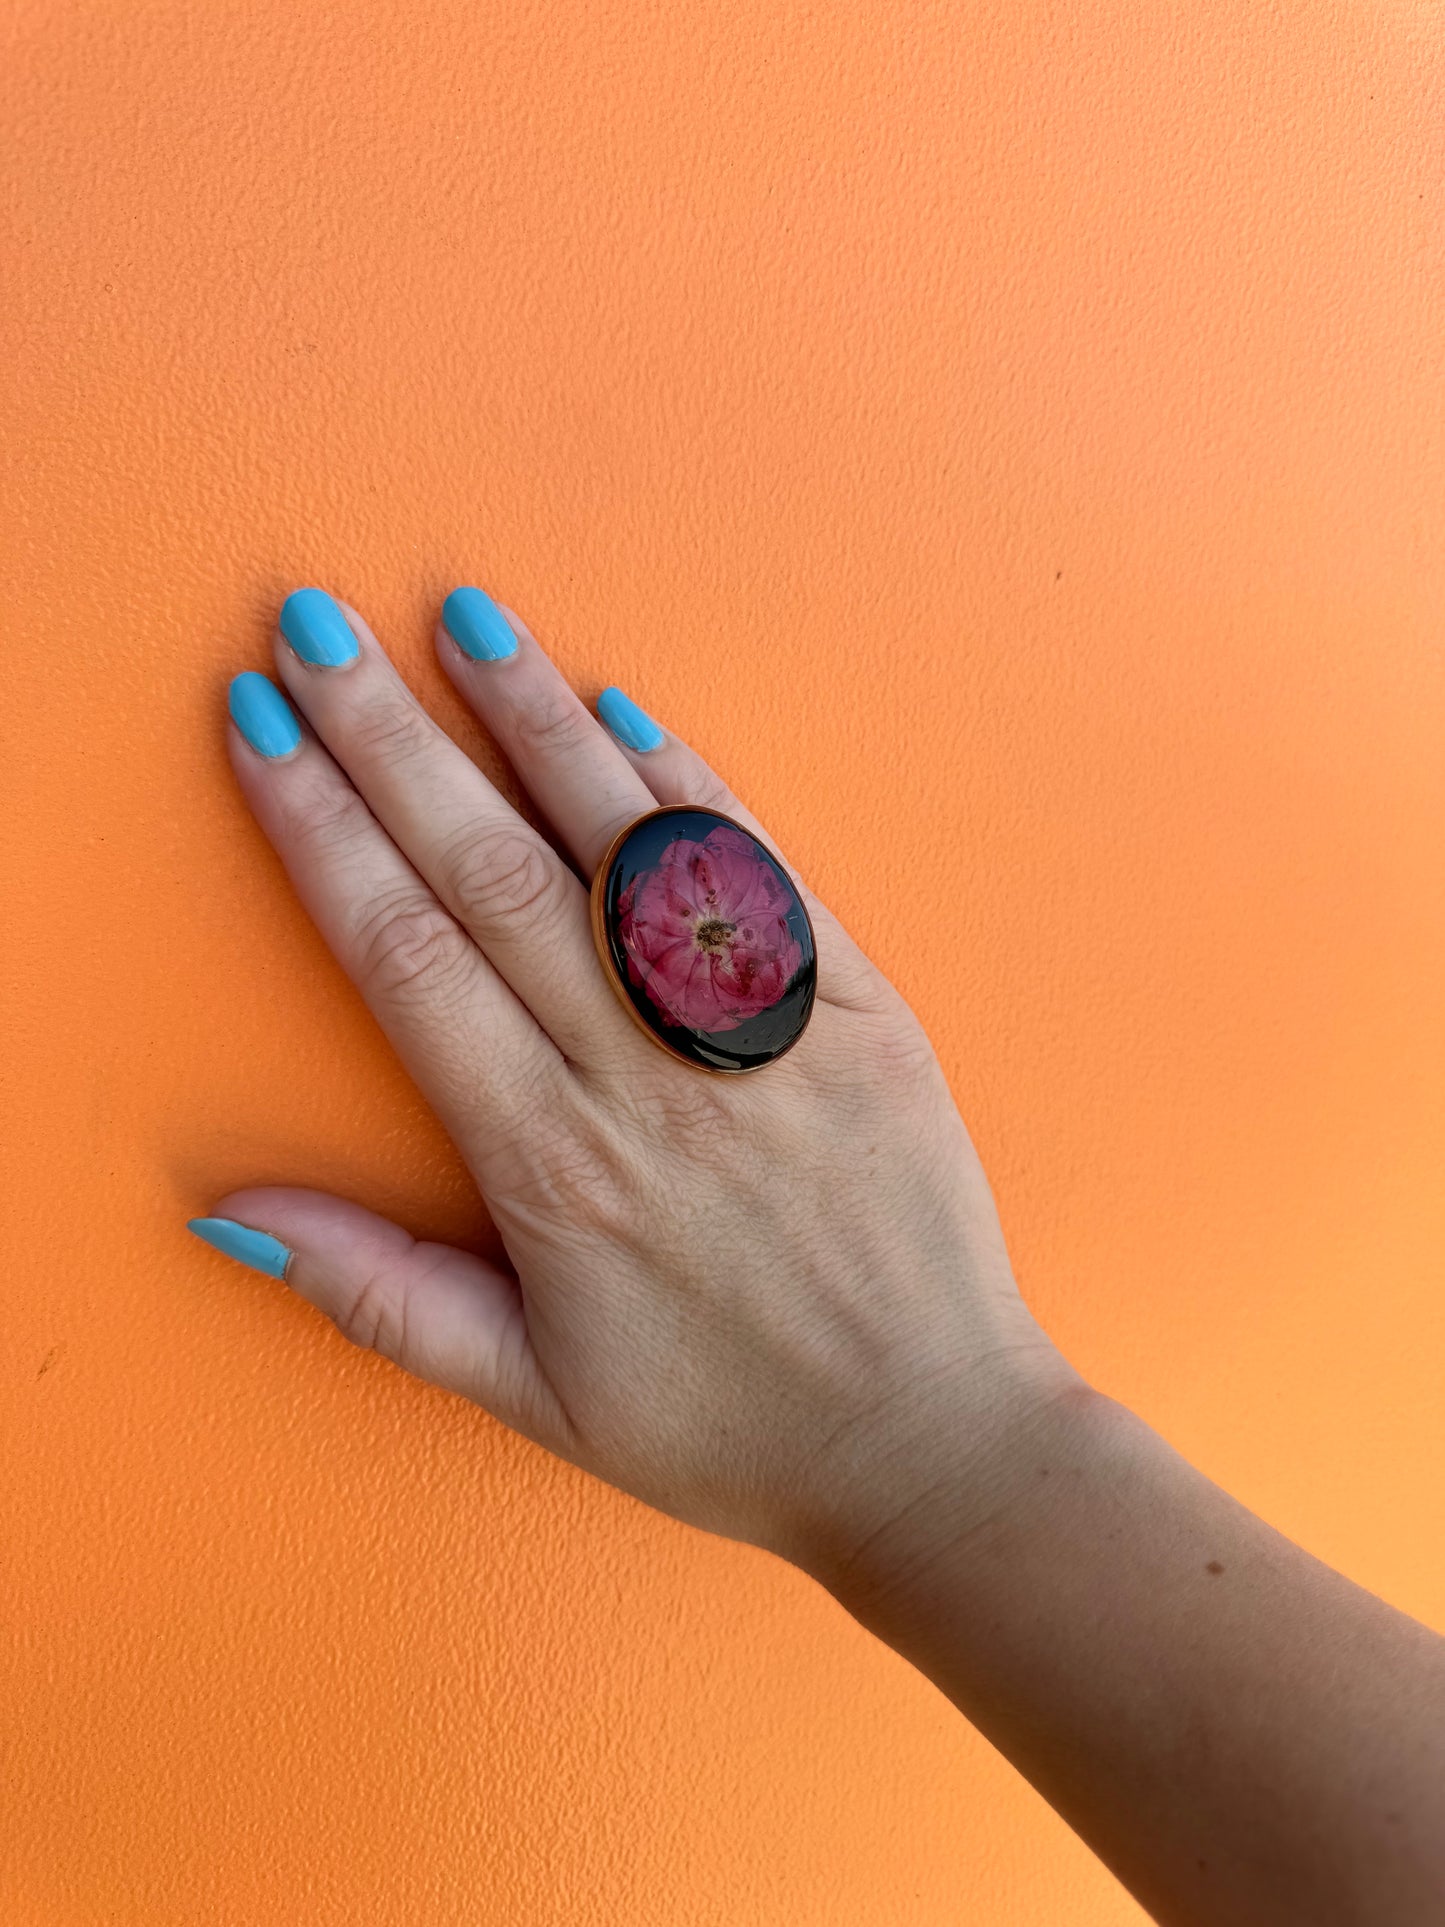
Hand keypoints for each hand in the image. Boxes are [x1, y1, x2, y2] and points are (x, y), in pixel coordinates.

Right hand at [195, 587, 1077, 1577]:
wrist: (931, 1442)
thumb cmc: (727, 1425)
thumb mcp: (530, 1393)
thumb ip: (379, 1292)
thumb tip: (233, 1207)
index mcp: (553, 1166)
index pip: (408, 955)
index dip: (324, 832)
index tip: (262, 729)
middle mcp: (648, 1079)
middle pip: (495, 873)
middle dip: (393, 737)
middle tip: (318, 626)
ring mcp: (762, 1036)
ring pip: (628, 849)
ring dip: (537, 725)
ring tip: (466, 619)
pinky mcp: (861, 1012)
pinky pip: (761, 879)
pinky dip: (692, 790)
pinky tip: (626, 713)